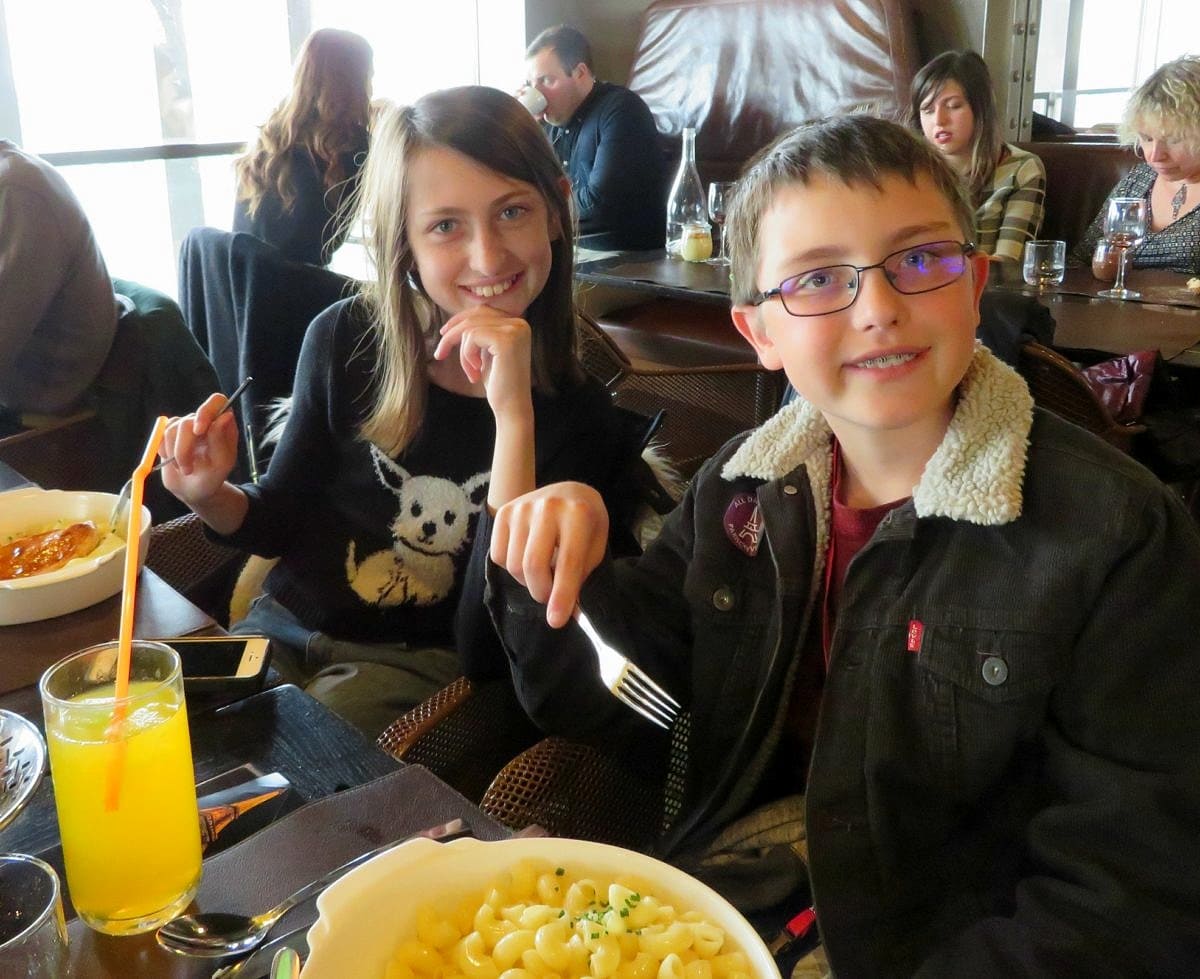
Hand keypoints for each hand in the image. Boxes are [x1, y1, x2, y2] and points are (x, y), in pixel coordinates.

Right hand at [159, 392, 239, 505]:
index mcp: (224, 425)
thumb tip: (225, 415)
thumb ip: (221, 440)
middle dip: (184, 448)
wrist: (193, 490)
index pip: (217, 402)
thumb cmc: (212, 478)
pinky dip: (165, 451)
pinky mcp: (170, 433)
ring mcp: (186, 426)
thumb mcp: (221, 464)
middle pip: (188, 420)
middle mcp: (205, 421)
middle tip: (187, 469)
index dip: (206, 411)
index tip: (199, 431)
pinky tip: (173, 462)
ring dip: (175, 453)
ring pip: (172, 428)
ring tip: (184, 469)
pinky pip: (161, 435)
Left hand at [434, 306, 532, 420]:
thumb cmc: (498, 384)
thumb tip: (457, 319)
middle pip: (475, 316)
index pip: (482, 311)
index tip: (444, 336)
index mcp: (518, 324)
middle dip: (453, 334)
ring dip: (463, 353)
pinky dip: (467, 356)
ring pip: (470, 328)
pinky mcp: (506, 340)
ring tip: (471, 373)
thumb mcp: (487, 352)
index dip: (460, 321)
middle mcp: (520, 323)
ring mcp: (515, 330)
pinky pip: (472, 337)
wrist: (512, 407)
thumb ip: (480, 333)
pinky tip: (476, 373)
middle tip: (439, 354)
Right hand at [491, 482, 608, 627]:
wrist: (569, 493)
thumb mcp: (595, 548)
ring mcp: (521, 507)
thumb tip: (567, 613)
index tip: (557, 622)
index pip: (567, 563)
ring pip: (514, 565)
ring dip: (528, 582)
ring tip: (544, 575)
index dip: (561, 596)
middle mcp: (547, 507)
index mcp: (578, 514)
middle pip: (533, 566)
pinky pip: (499, 556)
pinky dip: (512, 569)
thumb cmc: (586, 526)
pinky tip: (527, 559)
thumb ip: (580, 577)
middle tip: (551, 599)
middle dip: (542, 593)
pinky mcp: (503, 512)